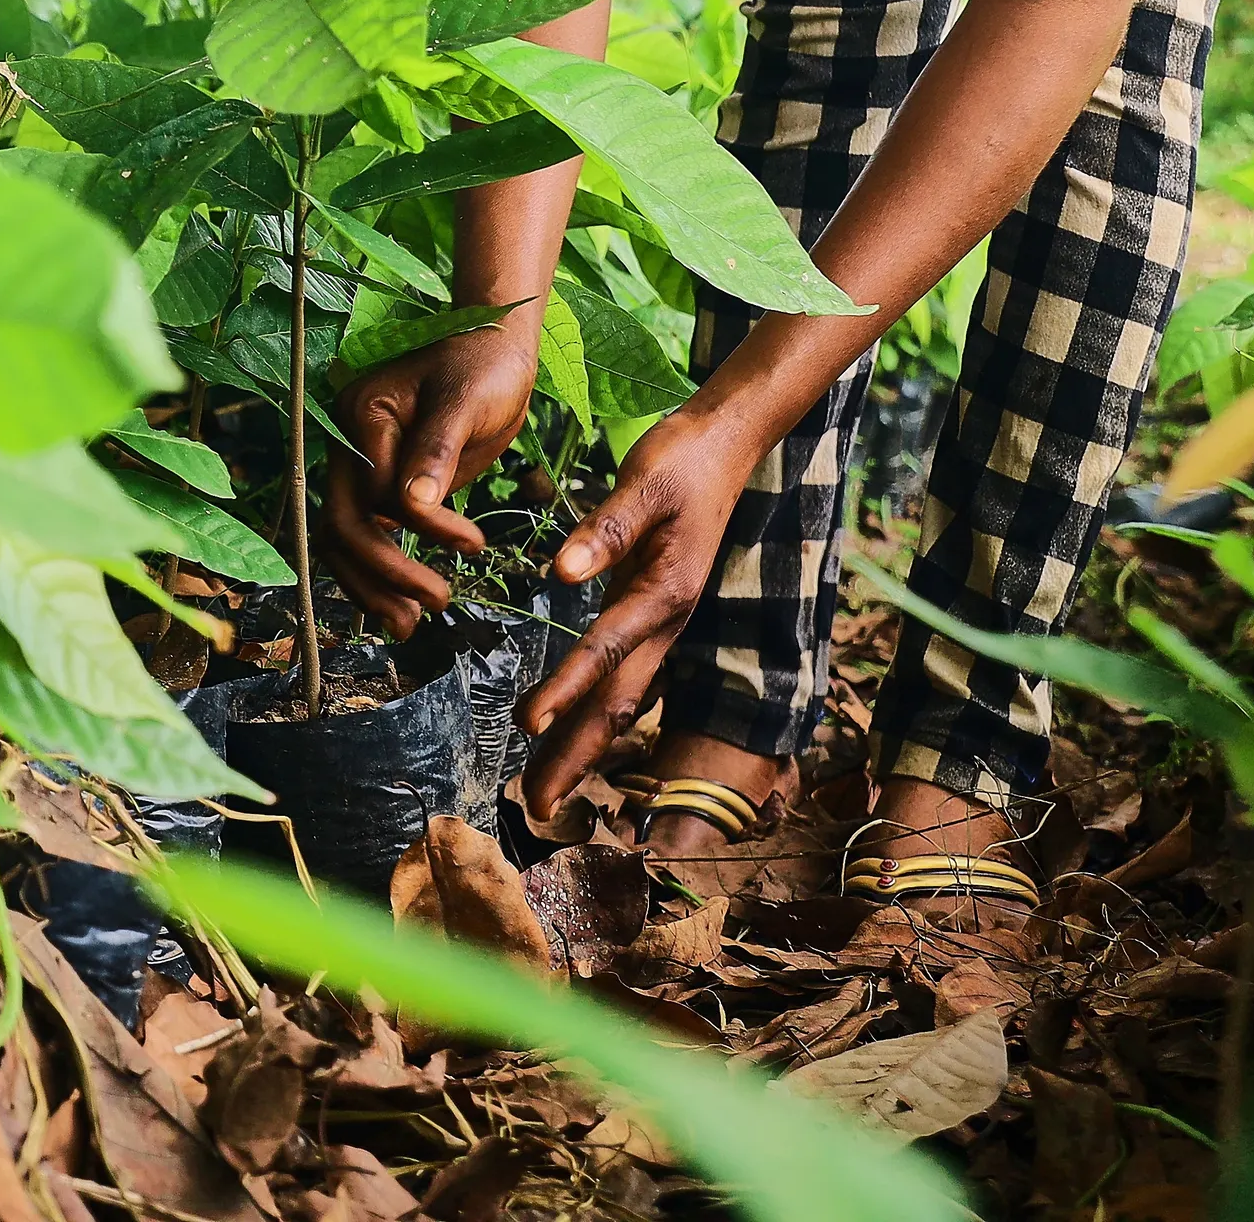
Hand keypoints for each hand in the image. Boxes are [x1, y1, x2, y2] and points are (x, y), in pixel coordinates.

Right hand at [321, 321, 540, 636]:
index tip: (469, 543)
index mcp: (360, 415)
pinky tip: (404, 603)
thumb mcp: (466, 402)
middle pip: (343, 524)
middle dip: (383, 573)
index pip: (375, 491)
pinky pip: (367, 535)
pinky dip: (379, 572)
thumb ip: (436, 453)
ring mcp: (360, 466)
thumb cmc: (484, 365)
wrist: (494, 349)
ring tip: (411, 625)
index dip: (419, 527)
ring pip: (345, 539)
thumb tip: (411, 507)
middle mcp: (348, 443)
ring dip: (373, 586)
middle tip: (429, 608)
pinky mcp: (381, 485)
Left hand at [515, 409, 764, 819]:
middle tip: (536, 806)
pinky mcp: (651, 615)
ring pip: (620, 698)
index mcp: (663, 593)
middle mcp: (664, 622)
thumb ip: (604, 530)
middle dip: (576, 755)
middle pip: (618, 702)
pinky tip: (568, 729)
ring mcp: (661, 624)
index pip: (605, 652)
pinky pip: (621, 676)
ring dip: (582, 744)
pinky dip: (591, 709)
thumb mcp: (643, 484)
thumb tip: (560, 573)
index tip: (527, 726)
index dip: (566, 690)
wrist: (726, 447)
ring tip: (544, 787)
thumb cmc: (682, 461)